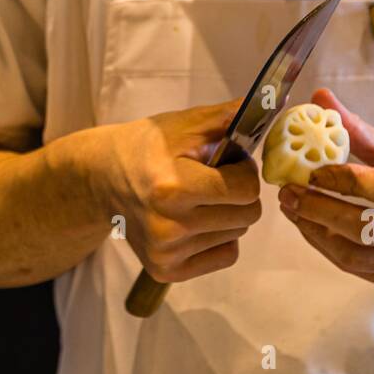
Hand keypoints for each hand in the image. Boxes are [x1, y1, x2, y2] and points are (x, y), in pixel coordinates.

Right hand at [93, 99, 262, 282]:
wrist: (101, 179)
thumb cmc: (145, 147)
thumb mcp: (184, 125)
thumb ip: (228, 118)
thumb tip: (272, 103)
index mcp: (173, 187)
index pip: (246, 189)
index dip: (244, 170)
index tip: (227, 162)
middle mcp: (169, 227)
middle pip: (248, 215)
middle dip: (240, 193)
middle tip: (214, 179)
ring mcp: (166, 253)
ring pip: (237, 234)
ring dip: (228, 214)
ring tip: (199, 198)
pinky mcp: (166, 270)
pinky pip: (225, 256)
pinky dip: (219, 238)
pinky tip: (195, 221)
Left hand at [277, 88, 373, 294]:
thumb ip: (359, 129)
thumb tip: (318, 98)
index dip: (345, 181)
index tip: (311, 170)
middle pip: (366, 229)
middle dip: (318, 210)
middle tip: (288, 191)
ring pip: (354, 255)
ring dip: (313, 231)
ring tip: (292, 207)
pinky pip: (356, 269)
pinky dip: (326, 246)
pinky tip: (311, 225)